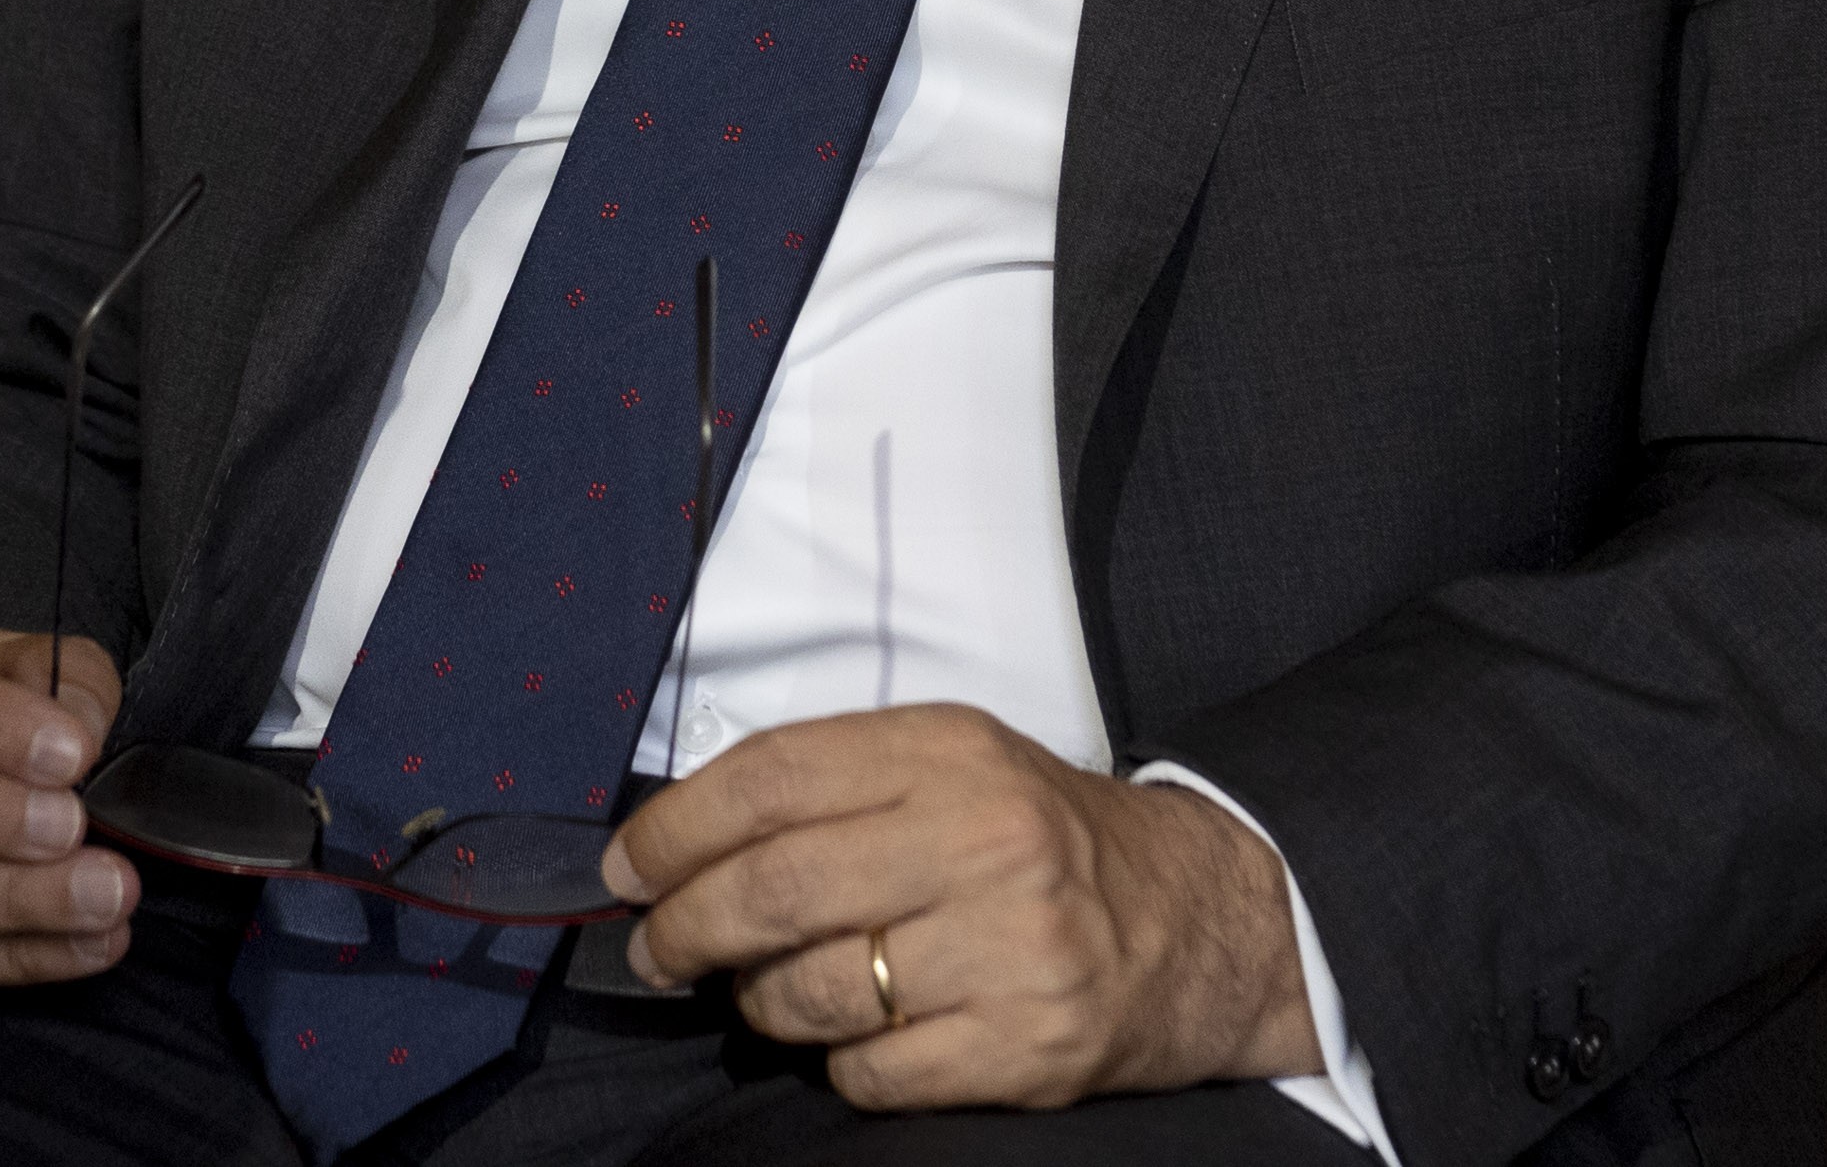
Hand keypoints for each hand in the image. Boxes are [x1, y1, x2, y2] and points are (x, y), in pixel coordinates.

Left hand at [597, 704, 1317, 1108]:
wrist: (1196, 921)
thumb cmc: (1042, 841)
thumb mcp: (954, 766)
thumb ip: (831, 787)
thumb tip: (679, 843)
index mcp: (950, 752)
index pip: (769, 779)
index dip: (674, 830)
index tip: (629, 870)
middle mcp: (986, 839)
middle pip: (774, 891)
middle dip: (686, 930)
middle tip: (659, 951)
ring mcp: (1011, 948)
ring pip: (814, 994)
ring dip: (759, 1006)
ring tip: (765, 995)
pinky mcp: (1027, 1046)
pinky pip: (872, 1075)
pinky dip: (839, 1067)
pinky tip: (858, 1039)